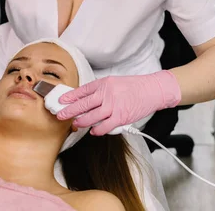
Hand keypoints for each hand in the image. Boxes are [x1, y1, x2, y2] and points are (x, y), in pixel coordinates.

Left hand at [57, 70, 181, 135]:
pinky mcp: (121, 117)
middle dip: (69, 111)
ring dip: (81, 122)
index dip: (70, 96)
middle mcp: (107, 93)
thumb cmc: (135, 87)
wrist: (153, 90)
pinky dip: (97, 130)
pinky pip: (104, 127)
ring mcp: (113, 106)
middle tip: (60, 115)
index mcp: (105, 83)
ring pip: (90, 117)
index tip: (61, 101)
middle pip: (83, 104)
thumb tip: (86, 100)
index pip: (82, 90)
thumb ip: (102, 90)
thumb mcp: (116, 82)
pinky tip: (94, 131)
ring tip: (75, 124)